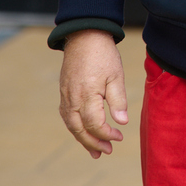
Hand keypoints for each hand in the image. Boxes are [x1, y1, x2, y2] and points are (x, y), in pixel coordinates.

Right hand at [59, 30, 127, 157]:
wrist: (85, 34)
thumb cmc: (103, 54)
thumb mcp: (116, 75)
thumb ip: (118, 100)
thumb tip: (122, 122)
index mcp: (87, 95)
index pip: (95, 124)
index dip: (107, 134)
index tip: (120, 136)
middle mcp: (72, 98)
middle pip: (80, 130)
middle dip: (93, 143)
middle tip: (107, 152)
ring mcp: (66, 95)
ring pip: (71, 125)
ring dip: (82, 139)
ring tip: (94, 150)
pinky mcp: (64, 91)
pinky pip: (67, 115)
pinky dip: (75, 127)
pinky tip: (82, 131)